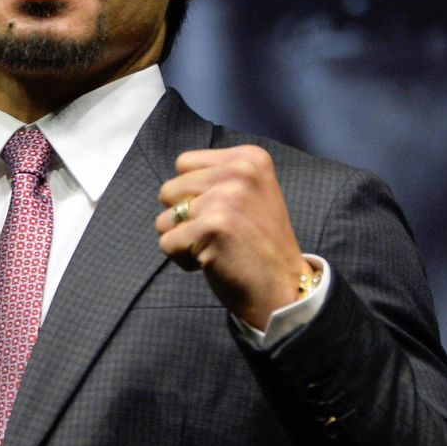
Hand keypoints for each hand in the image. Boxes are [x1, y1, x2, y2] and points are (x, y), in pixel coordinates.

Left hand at [154, 146, 312, 330]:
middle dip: (185, 218)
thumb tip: (170, 184)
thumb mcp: (250, 193)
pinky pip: (166, 243)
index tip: (224, 212)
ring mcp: (226, 198)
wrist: (282, 287)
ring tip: (217, 246)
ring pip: (164, 218)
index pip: (184, 163)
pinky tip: (214, 261)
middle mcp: (240, 171)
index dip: (193, 193)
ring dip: (183, 239)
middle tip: (221, 234)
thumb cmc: (258, 244)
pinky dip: (183, 259)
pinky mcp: (211, 227)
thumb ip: (215, 178)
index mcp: (249, 158)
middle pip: (169, 190)